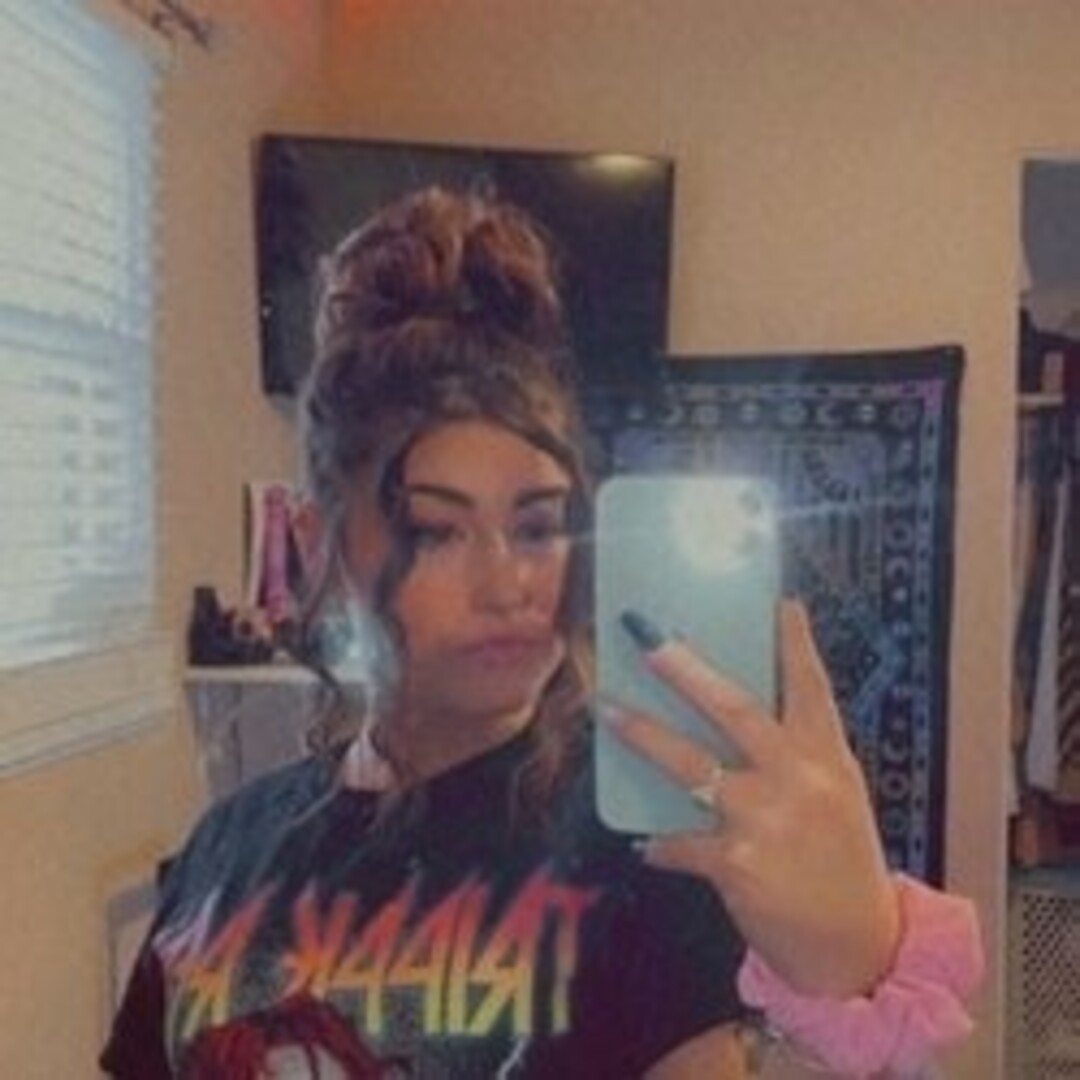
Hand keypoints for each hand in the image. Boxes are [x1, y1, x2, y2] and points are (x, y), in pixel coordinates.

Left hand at [607, 599, 900, 997]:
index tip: (778, 602)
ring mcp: (765, 819)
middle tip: (647, 637)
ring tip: (607, 710)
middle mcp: (798, 779)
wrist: (856, 947)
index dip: (793, 642)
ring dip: (643, 735)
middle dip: (686, 670)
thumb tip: (729, 713)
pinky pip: (679, 842)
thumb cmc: (840, 860)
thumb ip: (794, 754)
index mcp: (827, 757)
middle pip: (736, 709)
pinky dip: (660, 843)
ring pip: (690, 766)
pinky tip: (645, 843)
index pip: (811, 687)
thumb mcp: (835, 795)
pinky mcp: (736, 863)